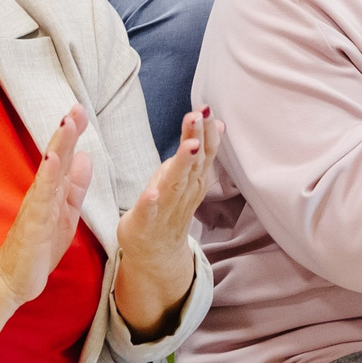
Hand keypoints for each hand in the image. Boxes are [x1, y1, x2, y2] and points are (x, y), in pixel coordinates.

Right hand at [0, 108, 94, 305]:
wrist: (15, 278)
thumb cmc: (40, 245)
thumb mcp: (67, 212)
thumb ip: (76, 185)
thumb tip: (86, 156)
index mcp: (53, 190)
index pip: (65, 156)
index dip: (73, 134)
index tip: (81, 110)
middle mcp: (43, 193)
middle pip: (56, 157)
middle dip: (67, 132)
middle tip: (77, 107)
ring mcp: (36, 207)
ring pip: (49, 172)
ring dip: (58, 147)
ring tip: (67, 125)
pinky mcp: (33, 223)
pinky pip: (41, 198)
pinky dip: (47, 178)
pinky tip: (52, 160)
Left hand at [113, 107, 219, 337]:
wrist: (157, 254)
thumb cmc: (169, 208)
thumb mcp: (186, 176)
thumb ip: (200, 151)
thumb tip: (217, 123)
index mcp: (192, 179)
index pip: (204, 152)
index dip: (206, 131)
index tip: (206, 108)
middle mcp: (183, 192)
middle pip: (193, 163)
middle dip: (196, 138)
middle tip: (198, 115)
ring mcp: (165, 209)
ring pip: (175, 184)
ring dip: (182, 164)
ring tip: (189, 145)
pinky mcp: (144, 225)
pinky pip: (148, 213)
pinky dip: (151, 203)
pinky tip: (152, 191)